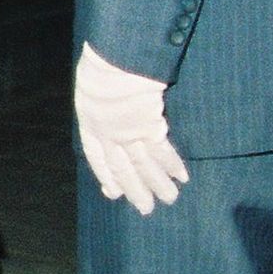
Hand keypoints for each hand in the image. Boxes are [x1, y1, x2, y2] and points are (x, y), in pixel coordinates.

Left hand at [74, 43, 187, 214]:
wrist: (113, 64)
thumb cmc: (101, 67)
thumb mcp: (91, 84)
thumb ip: (99, 98)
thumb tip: (107, 97)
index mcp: (90, 125)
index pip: (97, 158)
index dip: (107, 177)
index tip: (113, 192)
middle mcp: (109, 136)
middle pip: (123, 169)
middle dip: (135, 190)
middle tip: (146, 209)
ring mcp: (129, 135)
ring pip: (145, 166)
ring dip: (158, 184)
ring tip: (170, 199)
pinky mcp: (150, 128)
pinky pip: (163, 152)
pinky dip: (172, 165)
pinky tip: (182, 177)